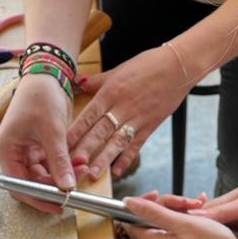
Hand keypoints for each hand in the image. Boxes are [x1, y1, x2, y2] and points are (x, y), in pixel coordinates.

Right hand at [0, 74, 75, 212]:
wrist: (48, 75)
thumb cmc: (40, 97)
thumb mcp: (52, 131)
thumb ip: (59, 161)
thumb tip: (66, 187)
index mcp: (5, 150)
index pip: (18, 185)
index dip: (37, 198)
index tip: (57, 206)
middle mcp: (13, 153)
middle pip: (32, 182)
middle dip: (55, 185)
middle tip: (75, 189)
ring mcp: (26, 150)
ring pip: (45, 174)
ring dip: (64, 174)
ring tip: (82, 168)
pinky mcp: (40, 146)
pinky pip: (52, 163)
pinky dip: (66, 164)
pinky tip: (80, 162)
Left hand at [67, 45, 192, 181]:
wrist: (178, 66)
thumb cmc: (148, 64)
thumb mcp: (119, 69)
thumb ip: (98, 80)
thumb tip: (79, 82)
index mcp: (111, 91)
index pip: (88, 116)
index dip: (74, 132)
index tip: (60, 145)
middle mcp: (122, 107)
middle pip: (99, 132)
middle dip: (84, 150)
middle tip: (70, 165)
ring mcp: (137, 118)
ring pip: (117, 142)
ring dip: (104, 159)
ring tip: (92, 174)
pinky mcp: (150, 125)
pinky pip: (137, 145)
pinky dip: (127, 159)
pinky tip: (118, 171)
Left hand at [123, 195, 237, 238]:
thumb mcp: (183, 223)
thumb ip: (153, 212)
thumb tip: (128, 203)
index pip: (130, 221)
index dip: (140, 204)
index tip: (157, 194)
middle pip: (148, 220)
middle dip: (165, 205)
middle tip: (186, 201)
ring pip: (163, 223)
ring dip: (178, 210)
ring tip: (197, 206)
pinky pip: (173, 231)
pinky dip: (184, 219)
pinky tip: (199, 213)